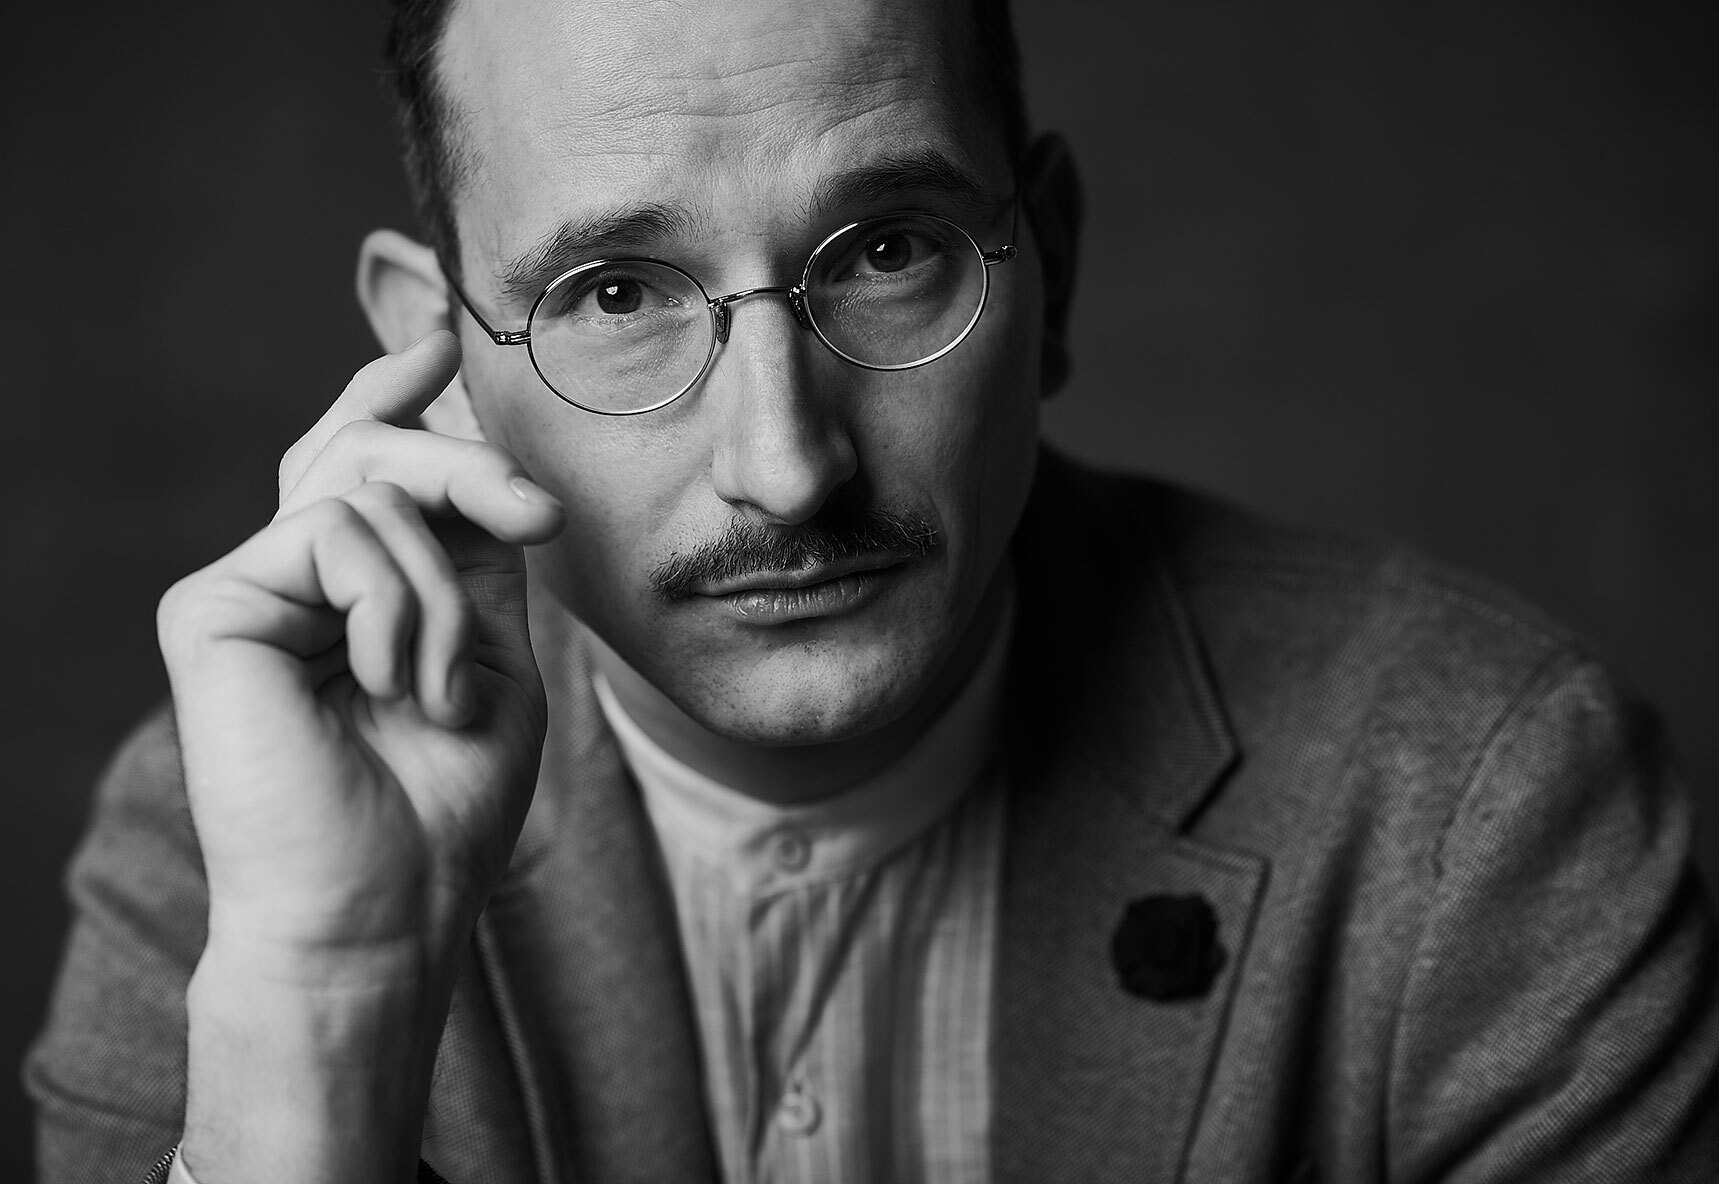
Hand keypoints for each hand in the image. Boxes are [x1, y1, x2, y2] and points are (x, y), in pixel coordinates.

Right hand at [158, 330, 564, 972]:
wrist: (387, 906)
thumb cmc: (445, 801)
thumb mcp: (492, 654)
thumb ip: (475, 552)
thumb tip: (467, 436)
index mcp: (359, 590)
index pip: (367, 463)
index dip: (395, 392)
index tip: (440, 340)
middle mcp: (298, 577)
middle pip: (372, 447)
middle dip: (469, 462)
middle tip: (538, 516)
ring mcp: (251, 587)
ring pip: (369, 486)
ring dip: (441, 592)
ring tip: (437, 691)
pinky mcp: (212, 607)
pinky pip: (338, 532)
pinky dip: (395, 607)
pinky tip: (389, 685)